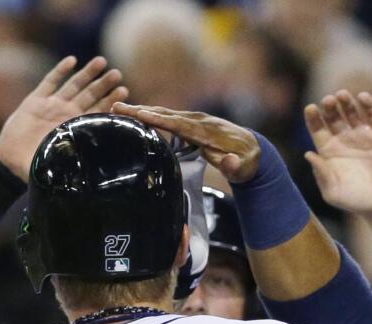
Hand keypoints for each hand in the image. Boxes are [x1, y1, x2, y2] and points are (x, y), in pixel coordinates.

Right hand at [0, 56, 127, 179]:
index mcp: (75, 130)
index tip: (124, 92)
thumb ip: (73, 169)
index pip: (97, 113)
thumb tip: (92, 184)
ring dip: (87, 74)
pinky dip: (60, 71)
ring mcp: (52, 105)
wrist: (10, 158)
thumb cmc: (35, 165)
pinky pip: (50, 82)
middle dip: (103, 84)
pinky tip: (72, 61)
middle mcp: (66, 115)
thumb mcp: (58, 167)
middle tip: (117, 74)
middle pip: (90, 95)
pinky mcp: (35, 100)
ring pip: (74, 85)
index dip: (110, 102)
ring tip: (102, 62)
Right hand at [111, 102, 260, 182]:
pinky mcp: (191, 123)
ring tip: (118, 107)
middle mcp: (199, 121)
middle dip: (142, 110)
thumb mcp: (243, 168)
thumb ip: (235, 166)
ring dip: (142, 110)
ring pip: (165, 114)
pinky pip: (168, 118)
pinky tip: (135, 115)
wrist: (253, 150)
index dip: (161, 120)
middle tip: (118, 106)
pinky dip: (151, 115)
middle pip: (167, 114)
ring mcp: (194, 120)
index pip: (180, 125)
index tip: (141, 114)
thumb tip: (229, 162)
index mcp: (207, 132)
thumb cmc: (245, 162)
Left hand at [303, 91, 371, 216]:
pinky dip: (368, 104)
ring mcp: (363, 135)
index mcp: (329, 151)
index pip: (318, 129)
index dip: (313, 118)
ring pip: (352, 112)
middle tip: (328, 100)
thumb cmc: (356, 202)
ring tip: (341, 95)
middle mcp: (345, 140)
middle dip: (329, 107)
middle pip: (333, 117)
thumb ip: (321, 174)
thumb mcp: (333, 192)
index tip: (310, 108)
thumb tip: (308, 154)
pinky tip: (362, 97)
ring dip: (346, 101)